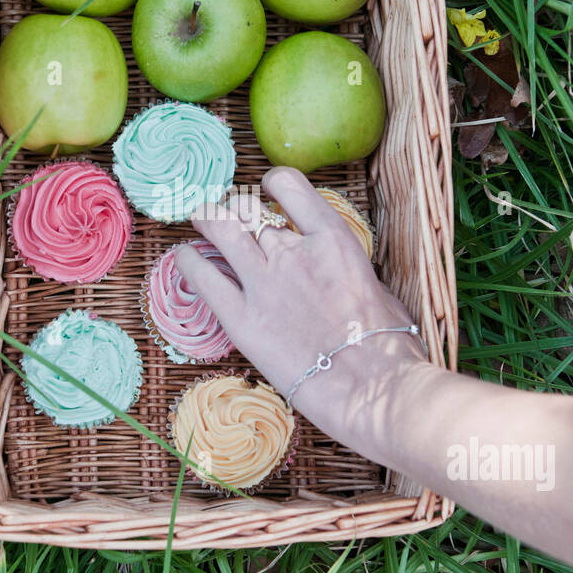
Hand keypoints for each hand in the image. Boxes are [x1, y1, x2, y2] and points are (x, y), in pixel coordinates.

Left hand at [175, 166, 429, 449]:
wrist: (372, 388)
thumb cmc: (389, 347)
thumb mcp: (377, 289)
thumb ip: (347, 272)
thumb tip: (342, 275)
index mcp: (332, 239)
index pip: (290, 185)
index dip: (274, 183)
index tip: (268, 192)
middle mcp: (292, 251)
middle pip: (250, 212)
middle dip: (238, 210)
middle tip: (230, 216)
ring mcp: (263, 283)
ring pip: (219, 229)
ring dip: (207, 219)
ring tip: (199, 217)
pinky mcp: (240, 319)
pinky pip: (202, 277)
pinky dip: (188, 261)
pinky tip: (183, 256)